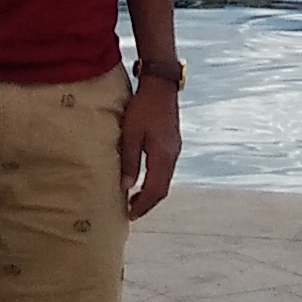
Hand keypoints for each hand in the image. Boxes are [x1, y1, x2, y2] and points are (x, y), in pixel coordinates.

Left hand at [118, 78, 181, 219]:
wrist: (160, 86)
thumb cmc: (143, 107)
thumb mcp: (130, 134)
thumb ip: (130, 161)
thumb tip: (127, 186)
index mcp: (163, 156)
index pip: (155, 190)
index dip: (143, 205)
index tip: (130, 215)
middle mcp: (172, 156)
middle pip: (162, 189)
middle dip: (147, 202)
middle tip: (131, 211)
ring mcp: (174, 149)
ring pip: (164, 180)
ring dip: (151, 192)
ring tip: (135, 199)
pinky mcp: (172, 143)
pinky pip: (165, 170)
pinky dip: (154, 180)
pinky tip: (144, 179)